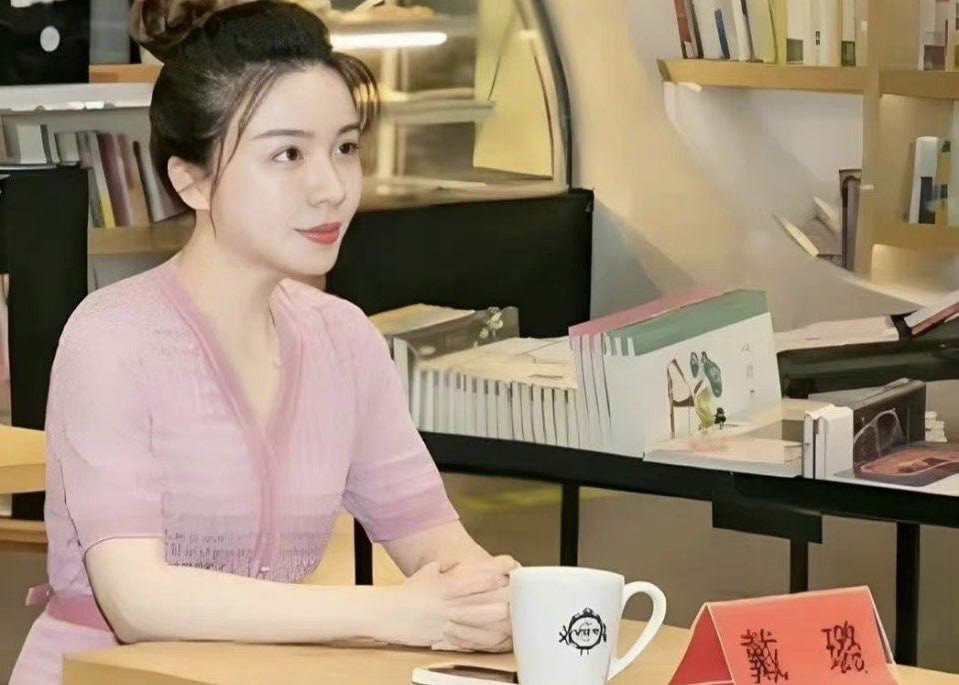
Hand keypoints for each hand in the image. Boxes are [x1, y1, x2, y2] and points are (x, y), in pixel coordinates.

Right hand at [384, 555, 516, 651]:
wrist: (384, 613)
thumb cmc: (407, 593)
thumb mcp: (427, 573)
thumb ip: (446, 568)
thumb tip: (457, 564)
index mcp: (446, 583)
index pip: (475, 572)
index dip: (495, 568)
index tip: (510, 563)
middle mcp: (447, 601)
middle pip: (481, 596)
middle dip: (502, 593)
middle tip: (519, 590)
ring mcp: (445, 620)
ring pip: (476, 618)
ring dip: (495, 617)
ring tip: (511, 614)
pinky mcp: (442, 637)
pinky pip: (465, 640)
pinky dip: (480, 640)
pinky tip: (493, 640)